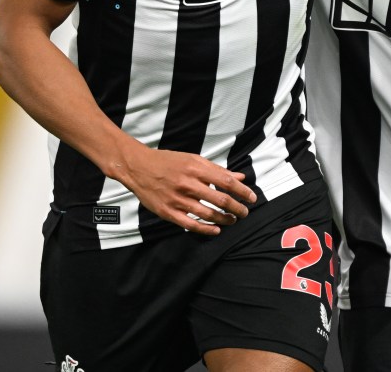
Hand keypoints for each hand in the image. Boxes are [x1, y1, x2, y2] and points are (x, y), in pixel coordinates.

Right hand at [118, 144, 256, 234]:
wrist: (138, 167)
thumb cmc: (169, 162)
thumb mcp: (194, 160)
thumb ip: (217, 170)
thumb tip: (240, 178)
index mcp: (196, 168)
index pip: (226, 181)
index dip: (242, 191)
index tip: (252, 198)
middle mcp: (188, 183)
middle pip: (220, 199)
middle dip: (237, 208)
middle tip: (245, 212)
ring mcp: (177, 199)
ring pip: (207, 214)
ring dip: (224, 219)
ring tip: (233, 220)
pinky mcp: (168, 212)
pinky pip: (190, 224)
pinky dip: (206, 229)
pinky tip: (216, 230)